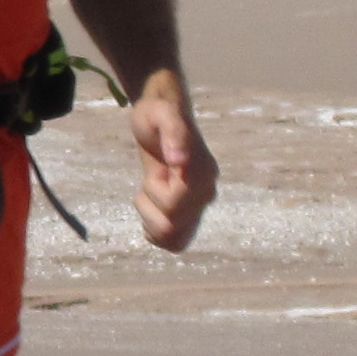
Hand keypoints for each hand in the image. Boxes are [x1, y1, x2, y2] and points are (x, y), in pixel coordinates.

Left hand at [127, 75, 217, 251]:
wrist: (162, 114)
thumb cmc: (158, 114)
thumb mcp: (160, 115)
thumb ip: (173, 133)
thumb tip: (180, 160)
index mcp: (202, 174)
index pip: (173, 208)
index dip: (153, 193)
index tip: (155, 171)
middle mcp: (206, 193)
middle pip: (171, 229)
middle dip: (150, 208)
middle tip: (150, 179)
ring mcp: (199, 204)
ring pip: (174, 241)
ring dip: (151, 220)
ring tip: (150, 192)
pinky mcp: (189, 210)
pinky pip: (175, 241)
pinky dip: (155, 231)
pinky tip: (150, 206)